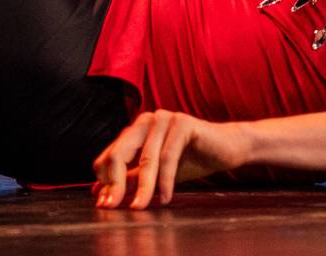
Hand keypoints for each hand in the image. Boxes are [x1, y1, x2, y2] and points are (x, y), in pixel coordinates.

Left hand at [92, 109, 246, 208]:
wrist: (225, 149)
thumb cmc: (189, 160)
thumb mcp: (155, 174)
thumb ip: (131, 179)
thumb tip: (99, 193)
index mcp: (135, 130)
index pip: (110, 155)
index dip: (105, 181)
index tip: (105, 205)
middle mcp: (145, 120)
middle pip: (120, 153)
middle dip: (115, 183)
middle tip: (112, 207)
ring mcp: (164, 118)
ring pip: (146, 158)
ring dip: (142, 187)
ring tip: (140, 207)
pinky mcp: (183, 123)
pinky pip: (169, 156)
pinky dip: (166, 180)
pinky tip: (166, 198)